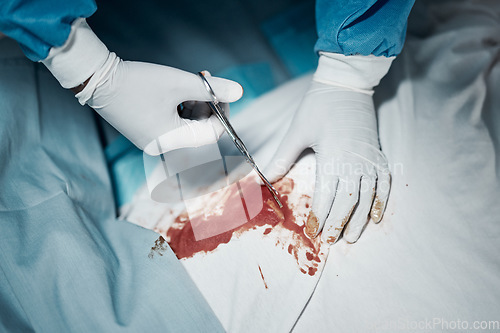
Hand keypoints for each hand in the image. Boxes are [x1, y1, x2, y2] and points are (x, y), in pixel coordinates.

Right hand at [41, 19, 241, 154]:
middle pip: (198, 130)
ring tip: (189, 82)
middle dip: (206, 104)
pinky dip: (179, 108)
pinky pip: (171, 123)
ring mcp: (152, 140)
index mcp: (171, 140)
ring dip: (193, 104)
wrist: (96, 80)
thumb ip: (211, 88)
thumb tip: (239, 91)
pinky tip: (176, 90)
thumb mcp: (180, 83)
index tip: (221, 93)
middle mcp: (161, 146)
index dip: (222, 113)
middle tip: (204, 80)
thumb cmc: (137, 82)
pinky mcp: (144, 132)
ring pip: (185, 125)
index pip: (210, 134)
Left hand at [264, 53, 392, 243]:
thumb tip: (262, 179)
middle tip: (329, 241)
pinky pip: (384, 183)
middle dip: (338, 224)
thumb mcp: (297, 131)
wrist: (346, 85)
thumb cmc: (318, 106)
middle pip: (348, 201)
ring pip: (368, 197)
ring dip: (360, 219)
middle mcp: (354, 161)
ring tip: (351, 237)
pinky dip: (382, 201)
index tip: (312, 233)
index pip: (327, 195)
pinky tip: (376, 216)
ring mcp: (369, 158)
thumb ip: (282, 157)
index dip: (319, 216)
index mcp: (333, 156)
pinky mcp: (378, 155)